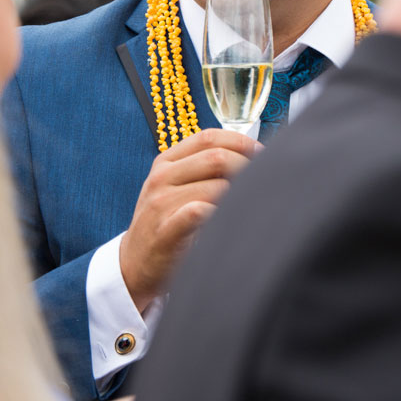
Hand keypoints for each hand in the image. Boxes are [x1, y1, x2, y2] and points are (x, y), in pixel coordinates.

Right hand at [120, 129, 258, 310]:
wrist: (135, 263)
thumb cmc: (166, 223)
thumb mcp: (177, 188)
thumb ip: (204, 170)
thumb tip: (252, 156)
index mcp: (166, 162)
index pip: (209, 137)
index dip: (241, 142)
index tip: (262, 154)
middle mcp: (162, 177)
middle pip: (216, 157)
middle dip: (248, 167)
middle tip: (265, 181)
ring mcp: (161, 203)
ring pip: (215, 186)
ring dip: (240, 195)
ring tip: (254, 204)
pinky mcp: (165, 231)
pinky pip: (198, 212)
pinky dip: (220, 213)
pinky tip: (231, 219)